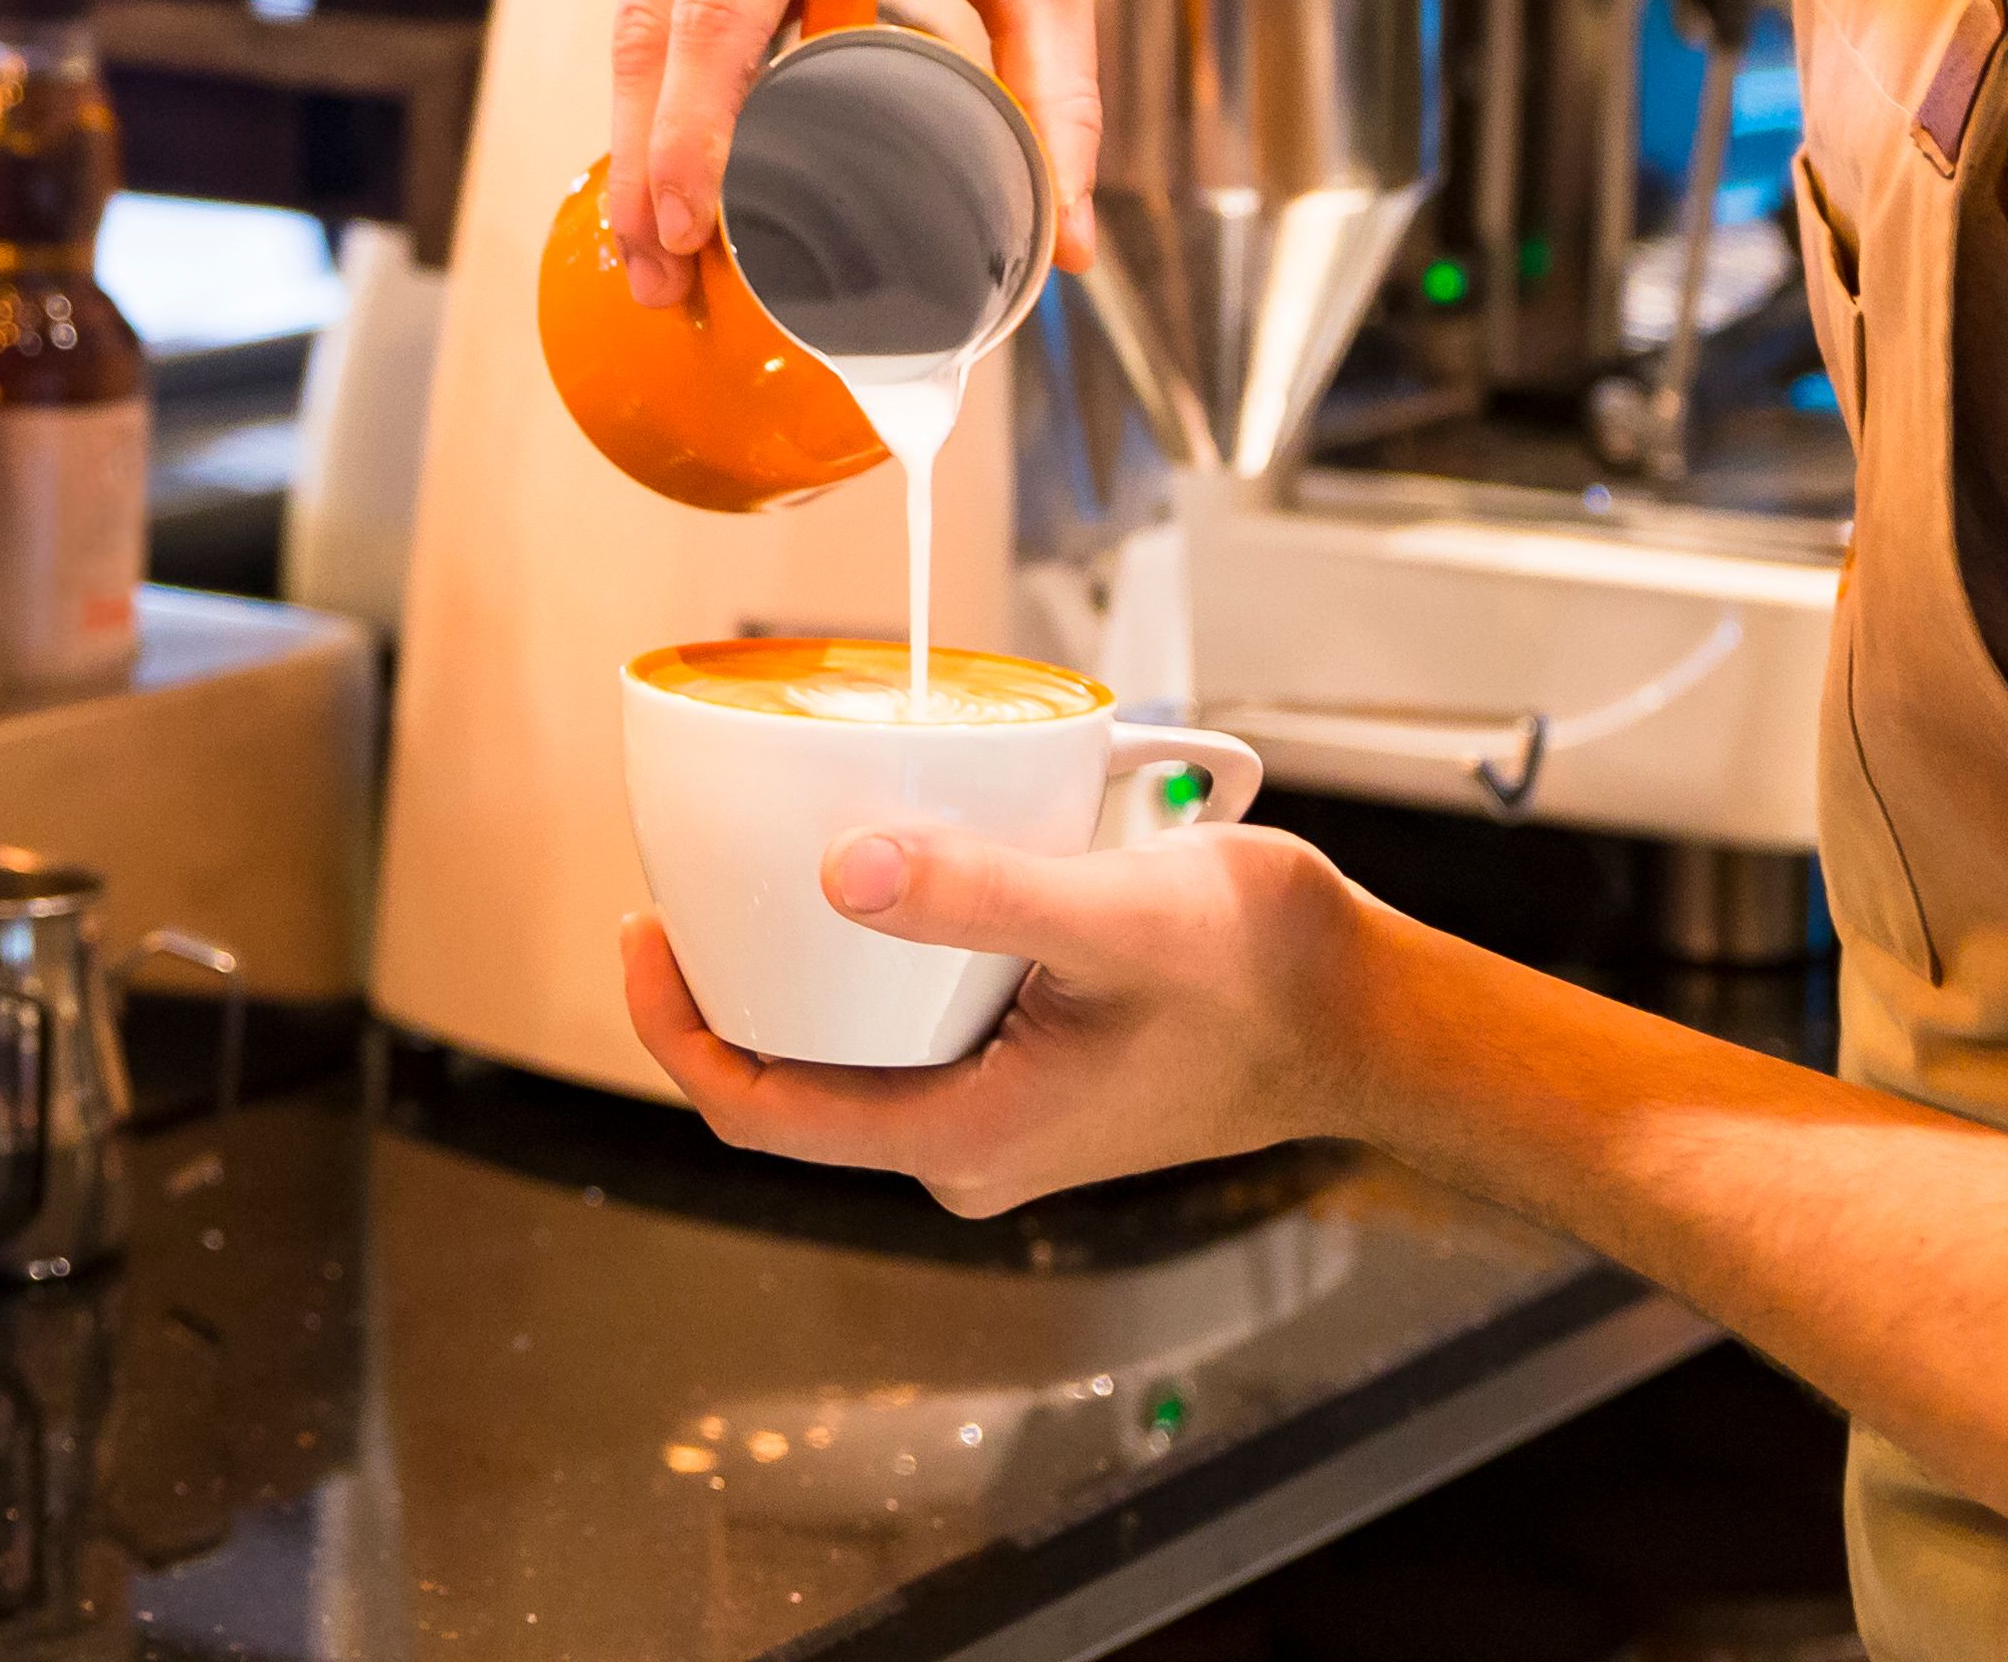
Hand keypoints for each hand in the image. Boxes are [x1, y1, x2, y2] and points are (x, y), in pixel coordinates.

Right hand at [591, 0, 1114, 300]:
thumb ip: (1055, 98)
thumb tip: (1069, 246)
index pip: (715, 16)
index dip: (690, 139)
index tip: (686, 238)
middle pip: (646, 21)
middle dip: (643, 162)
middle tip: (656, 276)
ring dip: (645, 111)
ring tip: (669, 224)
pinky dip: (664, 36)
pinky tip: (694, 111)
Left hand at [619, 820, 1368, 1218]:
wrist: (1366, 1014)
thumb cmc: (1264, 975)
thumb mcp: (1112, 914)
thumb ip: (977, 895)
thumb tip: (841, 875)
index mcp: (966, 1138)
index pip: (761, 1109)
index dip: (676, 1026)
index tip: (640, 928)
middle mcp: (969, 1144)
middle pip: (792, 1077)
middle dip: (725, 984)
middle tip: (687, 875)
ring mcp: (999, 1114)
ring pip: (850, 1048)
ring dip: (799, 965)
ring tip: (757, 862)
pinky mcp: (1029, 1073)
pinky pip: (910, 1025)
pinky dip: (872, 957)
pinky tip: (871, 877)